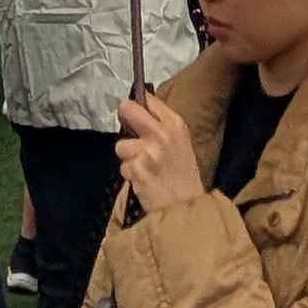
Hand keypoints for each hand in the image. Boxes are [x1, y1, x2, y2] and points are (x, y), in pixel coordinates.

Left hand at [113, 88, 204, 215]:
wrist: (187, 208)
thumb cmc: (184, 176)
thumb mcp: (181, 144)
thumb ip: (161, 127)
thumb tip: (137, 110)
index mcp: (176, 124)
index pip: (148, 99)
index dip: (137, 104)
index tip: (135, 113)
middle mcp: (161, 134)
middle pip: (127, 109)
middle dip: (123, 116)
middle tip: (128, 130)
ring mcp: (147, 151)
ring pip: (121, 145)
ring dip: (127, 158)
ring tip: (143, 168)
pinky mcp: (136, 170)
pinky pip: (123, 167)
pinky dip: (130, 175)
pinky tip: (144, 181)